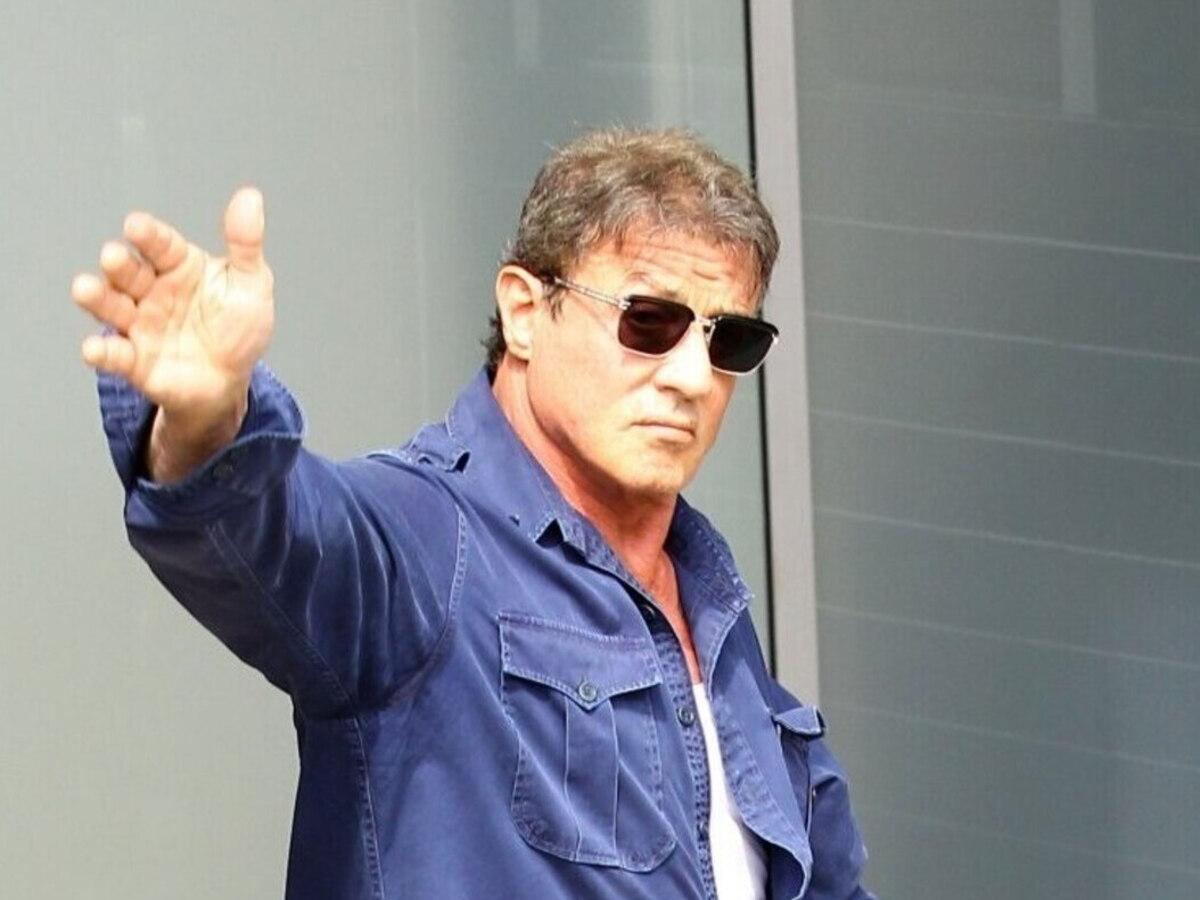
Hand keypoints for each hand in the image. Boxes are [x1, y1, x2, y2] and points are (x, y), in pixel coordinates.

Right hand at [72, 187, 273, 417]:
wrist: (231, 381)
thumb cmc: (238, 328)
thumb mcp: (251, 283)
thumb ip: (245, 243)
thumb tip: (250, 197)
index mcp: (179, 267)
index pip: (161, 245)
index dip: (148, 235)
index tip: (136, 225)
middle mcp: (151, 291)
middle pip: (128, 271)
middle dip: (118, 264)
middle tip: (113, 257)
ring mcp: (139, 325)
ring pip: (111, 306)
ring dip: (96, 297)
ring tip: (84, 289)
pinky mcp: (134, 361)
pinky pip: (114, 355)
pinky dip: (101, 352)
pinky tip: (95, 349)